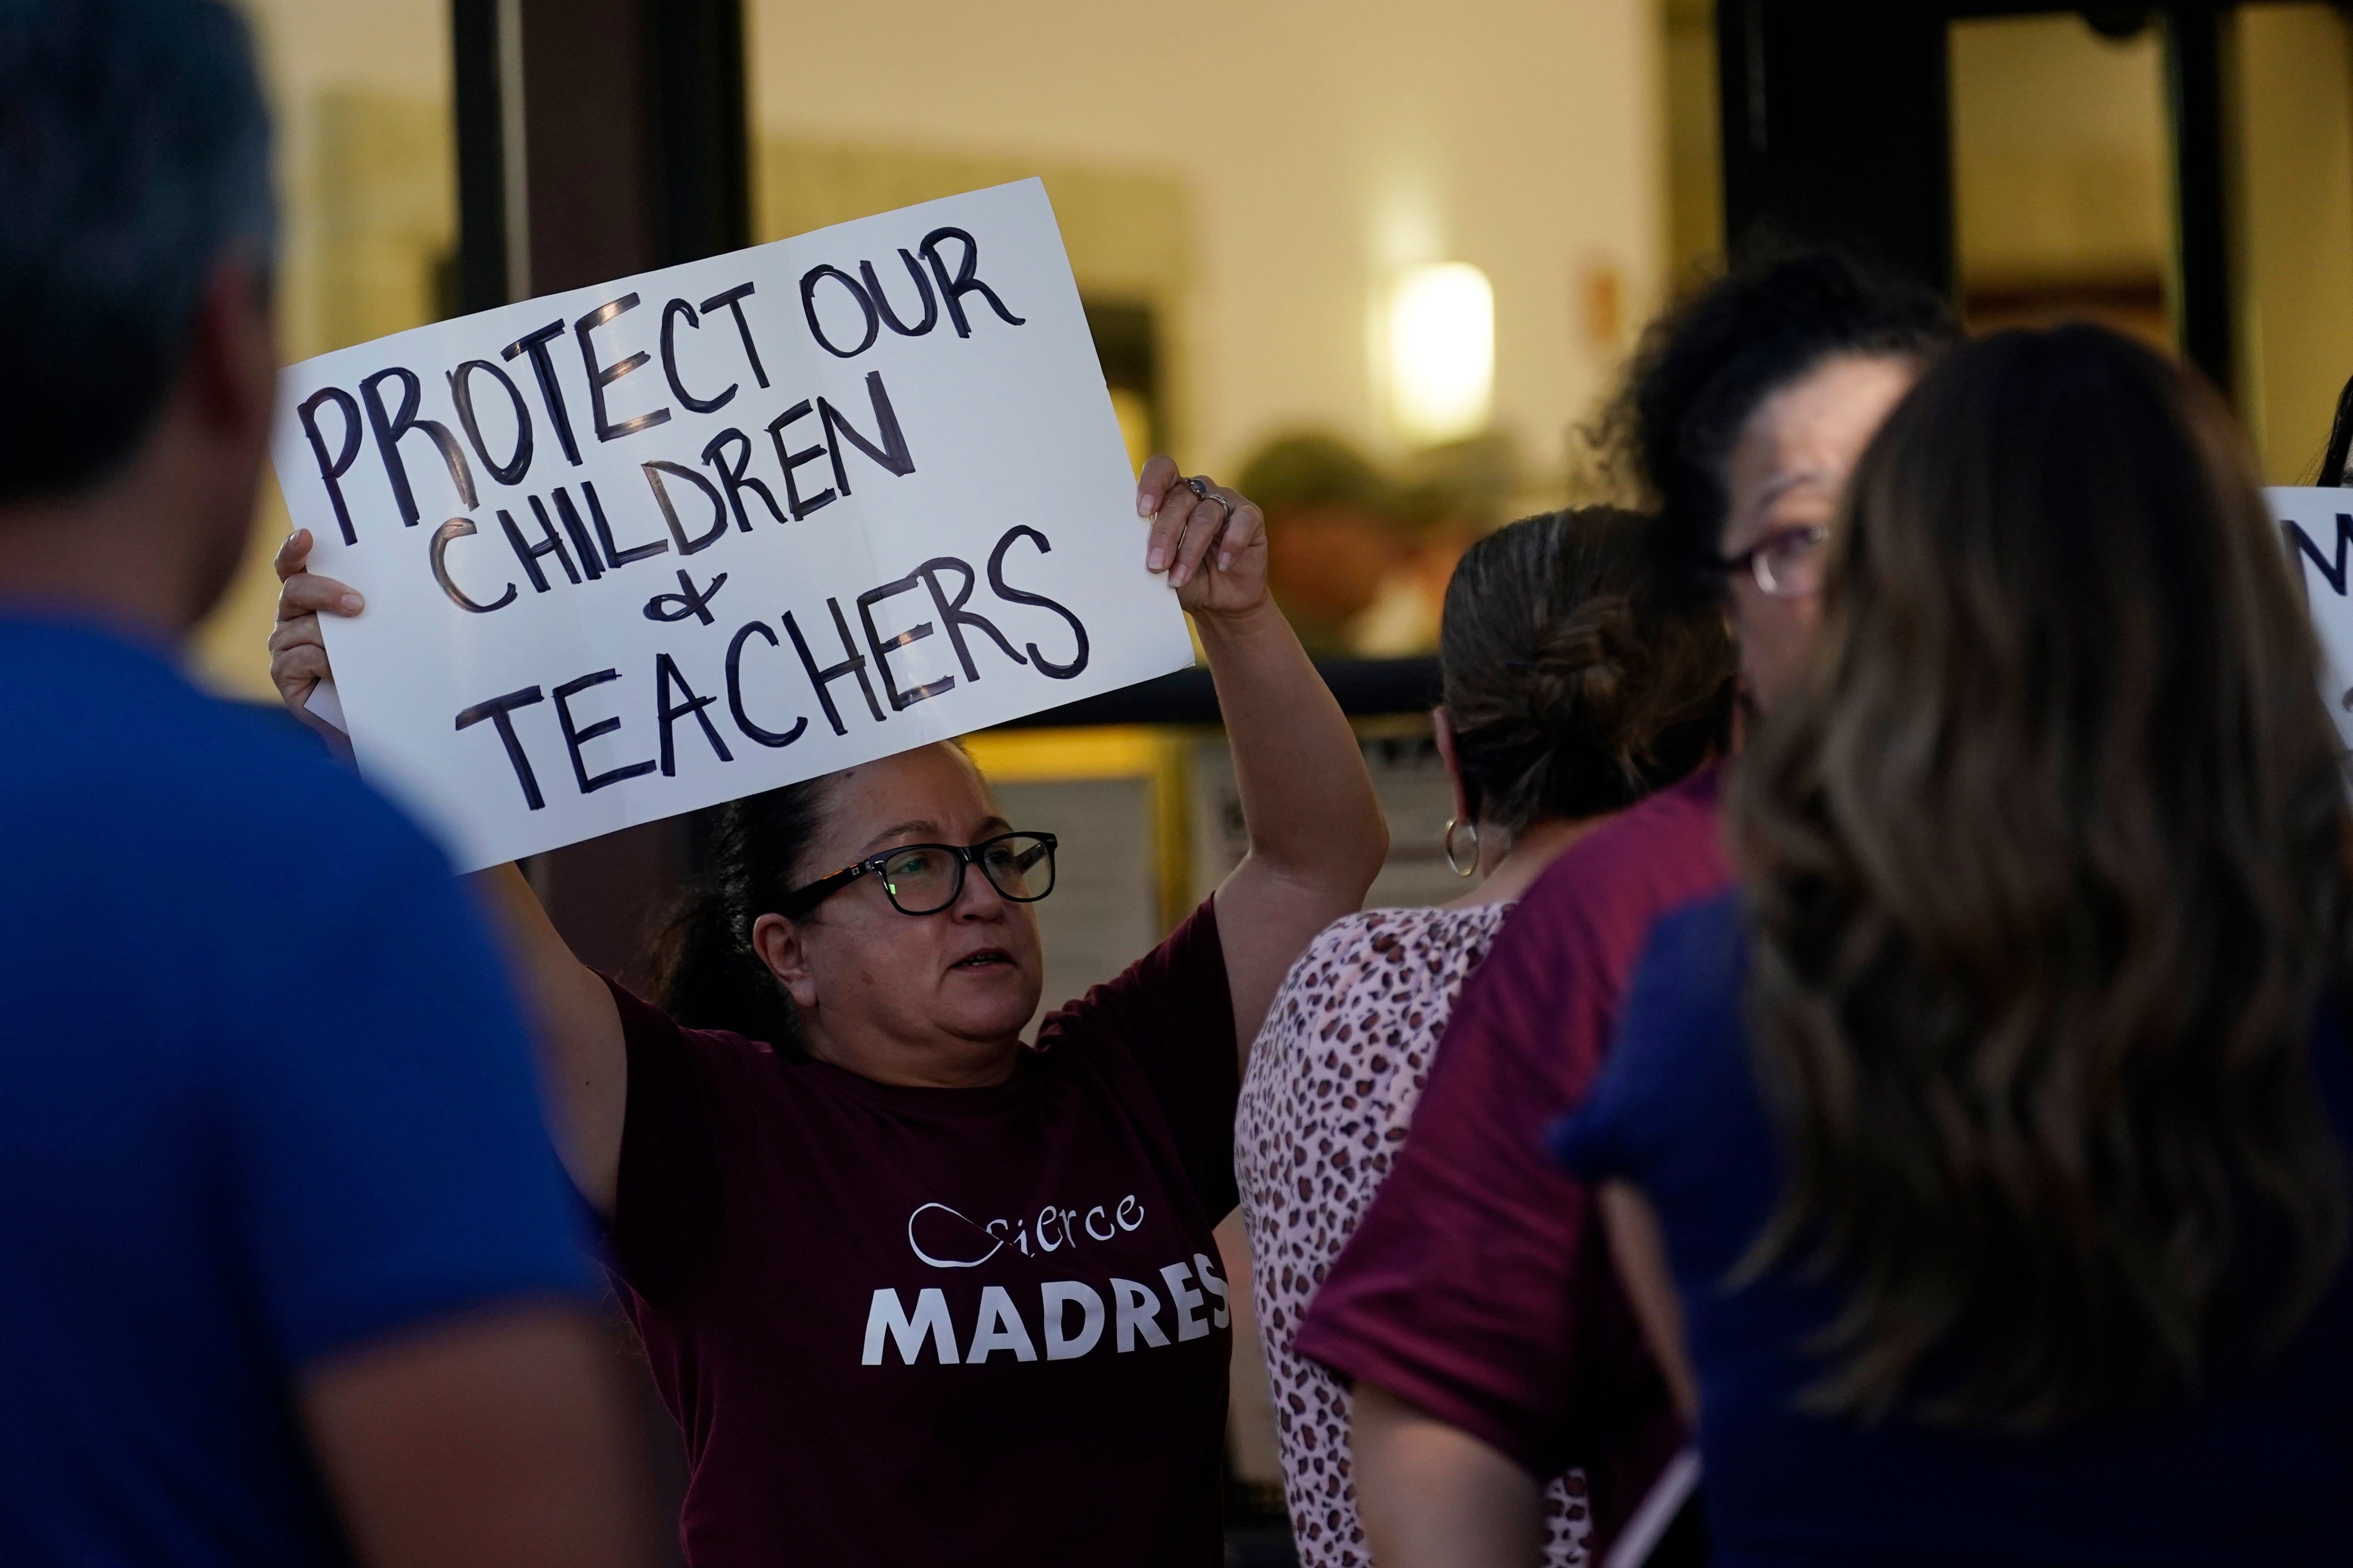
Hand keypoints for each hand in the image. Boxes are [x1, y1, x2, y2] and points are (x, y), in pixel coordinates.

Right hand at [269, 527, 362, 739]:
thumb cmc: (375, 665)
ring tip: (359, 653)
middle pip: (295, 590)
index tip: (305, 536)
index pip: (293, 566)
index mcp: (310, 598)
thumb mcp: (376, 629)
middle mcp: (291, 616)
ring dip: (333, 638)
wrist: (370, 714)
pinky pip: (300, 658)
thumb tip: (391, 582)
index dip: (293, 550)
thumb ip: (370, 605)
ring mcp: (284, 644)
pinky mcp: (282, 673)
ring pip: (302, 628)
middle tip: (358, 604)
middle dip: (325, 592)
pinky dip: (324, 663)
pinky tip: (339, 672)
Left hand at [1135, 455, 1269, 621]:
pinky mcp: (1250, 517)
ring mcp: (1225, 501)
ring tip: (1179, 578)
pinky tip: (1223, 564)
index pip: (1162, 470)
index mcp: (1171, 495)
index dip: (1152, 484)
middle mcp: (1198, 492)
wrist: (1220, 603)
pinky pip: (1242, 521)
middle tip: (1156, 565)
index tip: (1143, 511)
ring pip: (1206, 514)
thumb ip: (1151, 552)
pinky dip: (1232, 543)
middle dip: (1165, 534)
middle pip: (1179, 499)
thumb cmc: (1188, 579)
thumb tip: (1131, 552)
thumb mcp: (1164, 568)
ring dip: (1191, 549)